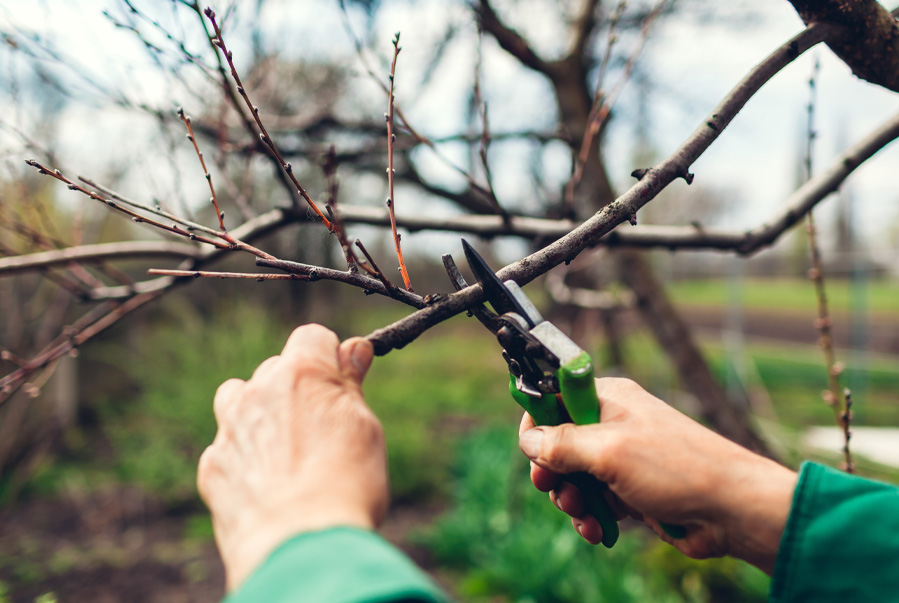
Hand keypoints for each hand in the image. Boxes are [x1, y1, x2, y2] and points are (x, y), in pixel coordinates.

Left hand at [197, 324, 386, 589]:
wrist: (298, 548)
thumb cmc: (344, 485)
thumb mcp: (365, 427)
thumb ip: (351, 385)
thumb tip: (353, 349)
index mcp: (301, 373)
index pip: (313, 336)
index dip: (331, 357)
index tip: (344, 383)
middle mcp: (258, 392)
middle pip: (275, 369)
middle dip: (296, 389)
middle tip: (323, 429)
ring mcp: (229, 430)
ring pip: (238, 399)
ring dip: (258, 413)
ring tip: (286, 450)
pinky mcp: (212, 467)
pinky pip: (226, 447)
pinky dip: (244, 458)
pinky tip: (268, 486)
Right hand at [518, 377, 795, 574]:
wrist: (731, 509)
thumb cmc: (677, 468)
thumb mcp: (608, 452)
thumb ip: (562, 445)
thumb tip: (528, 441)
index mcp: (608, 399)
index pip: (554, 400)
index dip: (537, 426)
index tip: (532, 454)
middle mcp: (613, 424)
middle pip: (558, 444)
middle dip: (552, 472)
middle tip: (552, 489)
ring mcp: (623, 458)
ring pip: (574, 478)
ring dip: (572, 500)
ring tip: (584, 514)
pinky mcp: (632, 490)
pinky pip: (595, 501)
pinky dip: (592, 516)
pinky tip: (598, 531)